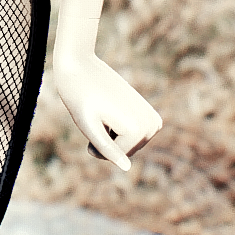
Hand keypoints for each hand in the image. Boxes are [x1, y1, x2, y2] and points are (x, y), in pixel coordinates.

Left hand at [53, 51, 161, 171]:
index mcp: (138, 128)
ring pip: (128, 145)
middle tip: (96, 115)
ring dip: (112, 135)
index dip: (96, 146)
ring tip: (103, 112)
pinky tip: (110, 110)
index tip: (90, 121)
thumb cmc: (80, 98)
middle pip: (125, 152)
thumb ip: (107, 148)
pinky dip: (118, 129)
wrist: (81, 67)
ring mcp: (153, 118)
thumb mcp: (89, 127)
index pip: (115, 157)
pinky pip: (131, 137)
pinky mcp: (150, 114)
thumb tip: (127, 167)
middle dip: (107, 141)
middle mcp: (151, 124)